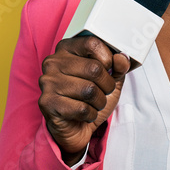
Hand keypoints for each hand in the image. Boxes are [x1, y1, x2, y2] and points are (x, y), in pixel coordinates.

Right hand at [38, 35, 130, 164]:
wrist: (75, 127)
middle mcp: (53, 62)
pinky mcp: (47, 103)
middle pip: (94, 68)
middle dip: (107, 85)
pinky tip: (84, 114)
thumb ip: (118, 66)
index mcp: (67, 49)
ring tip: (93, 103)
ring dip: (99, 101)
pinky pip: (82, 108)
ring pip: (89, 90)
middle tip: (103, 92)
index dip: (108, 58)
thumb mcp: (110, 79)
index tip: (109, 69)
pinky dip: (90, 114)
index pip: (92, 42)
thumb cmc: (90, 99)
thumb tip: (122, 58)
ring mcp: (48, 82)